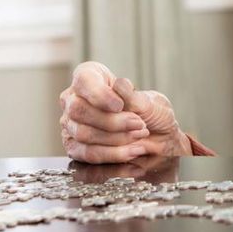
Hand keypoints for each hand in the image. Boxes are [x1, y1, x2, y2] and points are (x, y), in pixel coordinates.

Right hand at [58, 62, 192, 163]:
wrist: (160, 137)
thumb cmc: (151, 113)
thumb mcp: (149, 100)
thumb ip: (132, 96)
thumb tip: (118, 87)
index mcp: (90, 76)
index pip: (84, 80)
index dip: (100, 95)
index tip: (120, 105)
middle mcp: (74, 98)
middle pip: (78, 109)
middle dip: (112, 121)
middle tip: (138, 123)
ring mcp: (72, 125)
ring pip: (83, 133)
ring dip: (115, 139)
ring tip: (138, 136)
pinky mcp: (76, 148)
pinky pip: (88, 155)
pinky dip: (114, 155)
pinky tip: (133, 151)